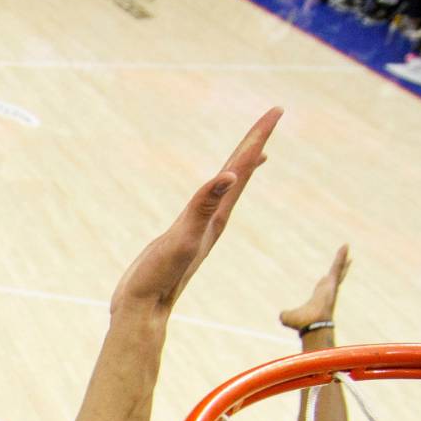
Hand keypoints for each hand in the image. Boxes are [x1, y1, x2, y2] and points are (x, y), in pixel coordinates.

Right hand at [110, 107, 281, 319]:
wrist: (144, 310)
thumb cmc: (161, 277)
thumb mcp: (183, 238)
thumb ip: (204, 206)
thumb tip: (231, 176)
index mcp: (217, 216)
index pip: (243, 167)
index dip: (258, 136)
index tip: (276, 109)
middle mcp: (215, 219)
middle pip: (241, 171)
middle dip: (257, 140)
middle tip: (275, 112)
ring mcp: (201, 226)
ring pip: (229, 186)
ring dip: (243, 163)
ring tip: (257, 148)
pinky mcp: (186, 233)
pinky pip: (209, 201)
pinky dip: (219, 187)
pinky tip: (220, 186)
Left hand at [280, 243, 350, 332]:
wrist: (312, 325)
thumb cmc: (302, 324)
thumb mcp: (288, 318)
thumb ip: (284, 316)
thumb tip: (281, 316)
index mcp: (318, 299)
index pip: (321, 288)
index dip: (323, 283)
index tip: (325, 277)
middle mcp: (327, 292)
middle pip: (334, 277)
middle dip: (340, 269)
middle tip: (346, 260)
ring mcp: (331, 287)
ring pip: (338, 270)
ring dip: (342, 258)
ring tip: (345, 246)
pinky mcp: (333, 282)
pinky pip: (337, 267)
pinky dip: (341, 257)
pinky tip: (345, 246)